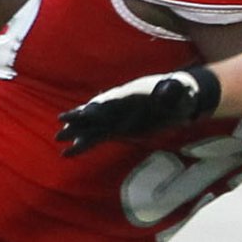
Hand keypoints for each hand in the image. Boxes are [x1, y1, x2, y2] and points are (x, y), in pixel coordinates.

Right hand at [57, 68, 219, 155]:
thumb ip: (172, 91)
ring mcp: (119, 117)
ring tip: (59, 138)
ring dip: (77, 131)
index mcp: (133, 95)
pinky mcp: (120, 129)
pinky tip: (70, 151)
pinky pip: (99, 137)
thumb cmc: (182, 92)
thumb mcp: (180, 90)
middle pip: (97, 112)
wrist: (181, 97)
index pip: (113, 102)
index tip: (87, 113)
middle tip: (61, 124)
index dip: (100, 107)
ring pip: (93, 125)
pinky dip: (85, 142)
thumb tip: (168, 91)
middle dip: (80, 118)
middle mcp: (122, 106)